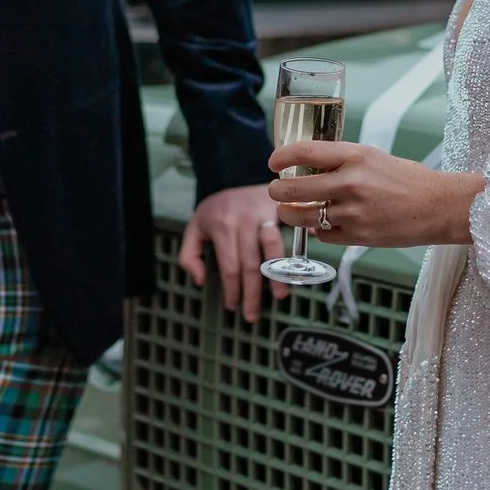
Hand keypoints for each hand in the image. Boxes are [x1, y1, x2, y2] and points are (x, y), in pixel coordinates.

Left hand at [180, 183, 286, 323]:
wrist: (239, 174)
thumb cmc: (218, 208)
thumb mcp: (195, 227)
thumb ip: (188, 254)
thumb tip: (199, 280)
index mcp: (221, 226)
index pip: (228, 266)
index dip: (232, 289)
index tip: (233, 306)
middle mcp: (243, 220)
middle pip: (250, 264)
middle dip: (252, 293)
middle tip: (252, 315)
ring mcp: (264, 213)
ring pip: (273, 249)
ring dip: (278, 275)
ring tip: (279, 296)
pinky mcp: (281, 208)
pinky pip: (291, 232)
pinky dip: (298, 250)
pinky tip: (301, 268)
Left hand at [267, 142, 484, 251]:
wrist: (439, 207)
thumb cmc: (408, 179)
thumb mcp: (373, 157)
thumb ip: (341, 161)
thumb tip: (307, 164)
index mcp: (355, 156)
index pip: (304, 152)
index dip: (281, 157)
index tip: (273, 163)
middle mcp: (351, 183)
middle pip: (293, 188)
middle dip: (277, 191)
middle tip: (275, 190)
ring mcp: (353, 213)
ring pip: (302, 216)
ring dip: (289, 214)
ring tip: (288, 210)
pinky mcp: (357, 237)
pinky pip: (322, 235)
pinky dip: (317, 230)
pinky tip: (322, 223)